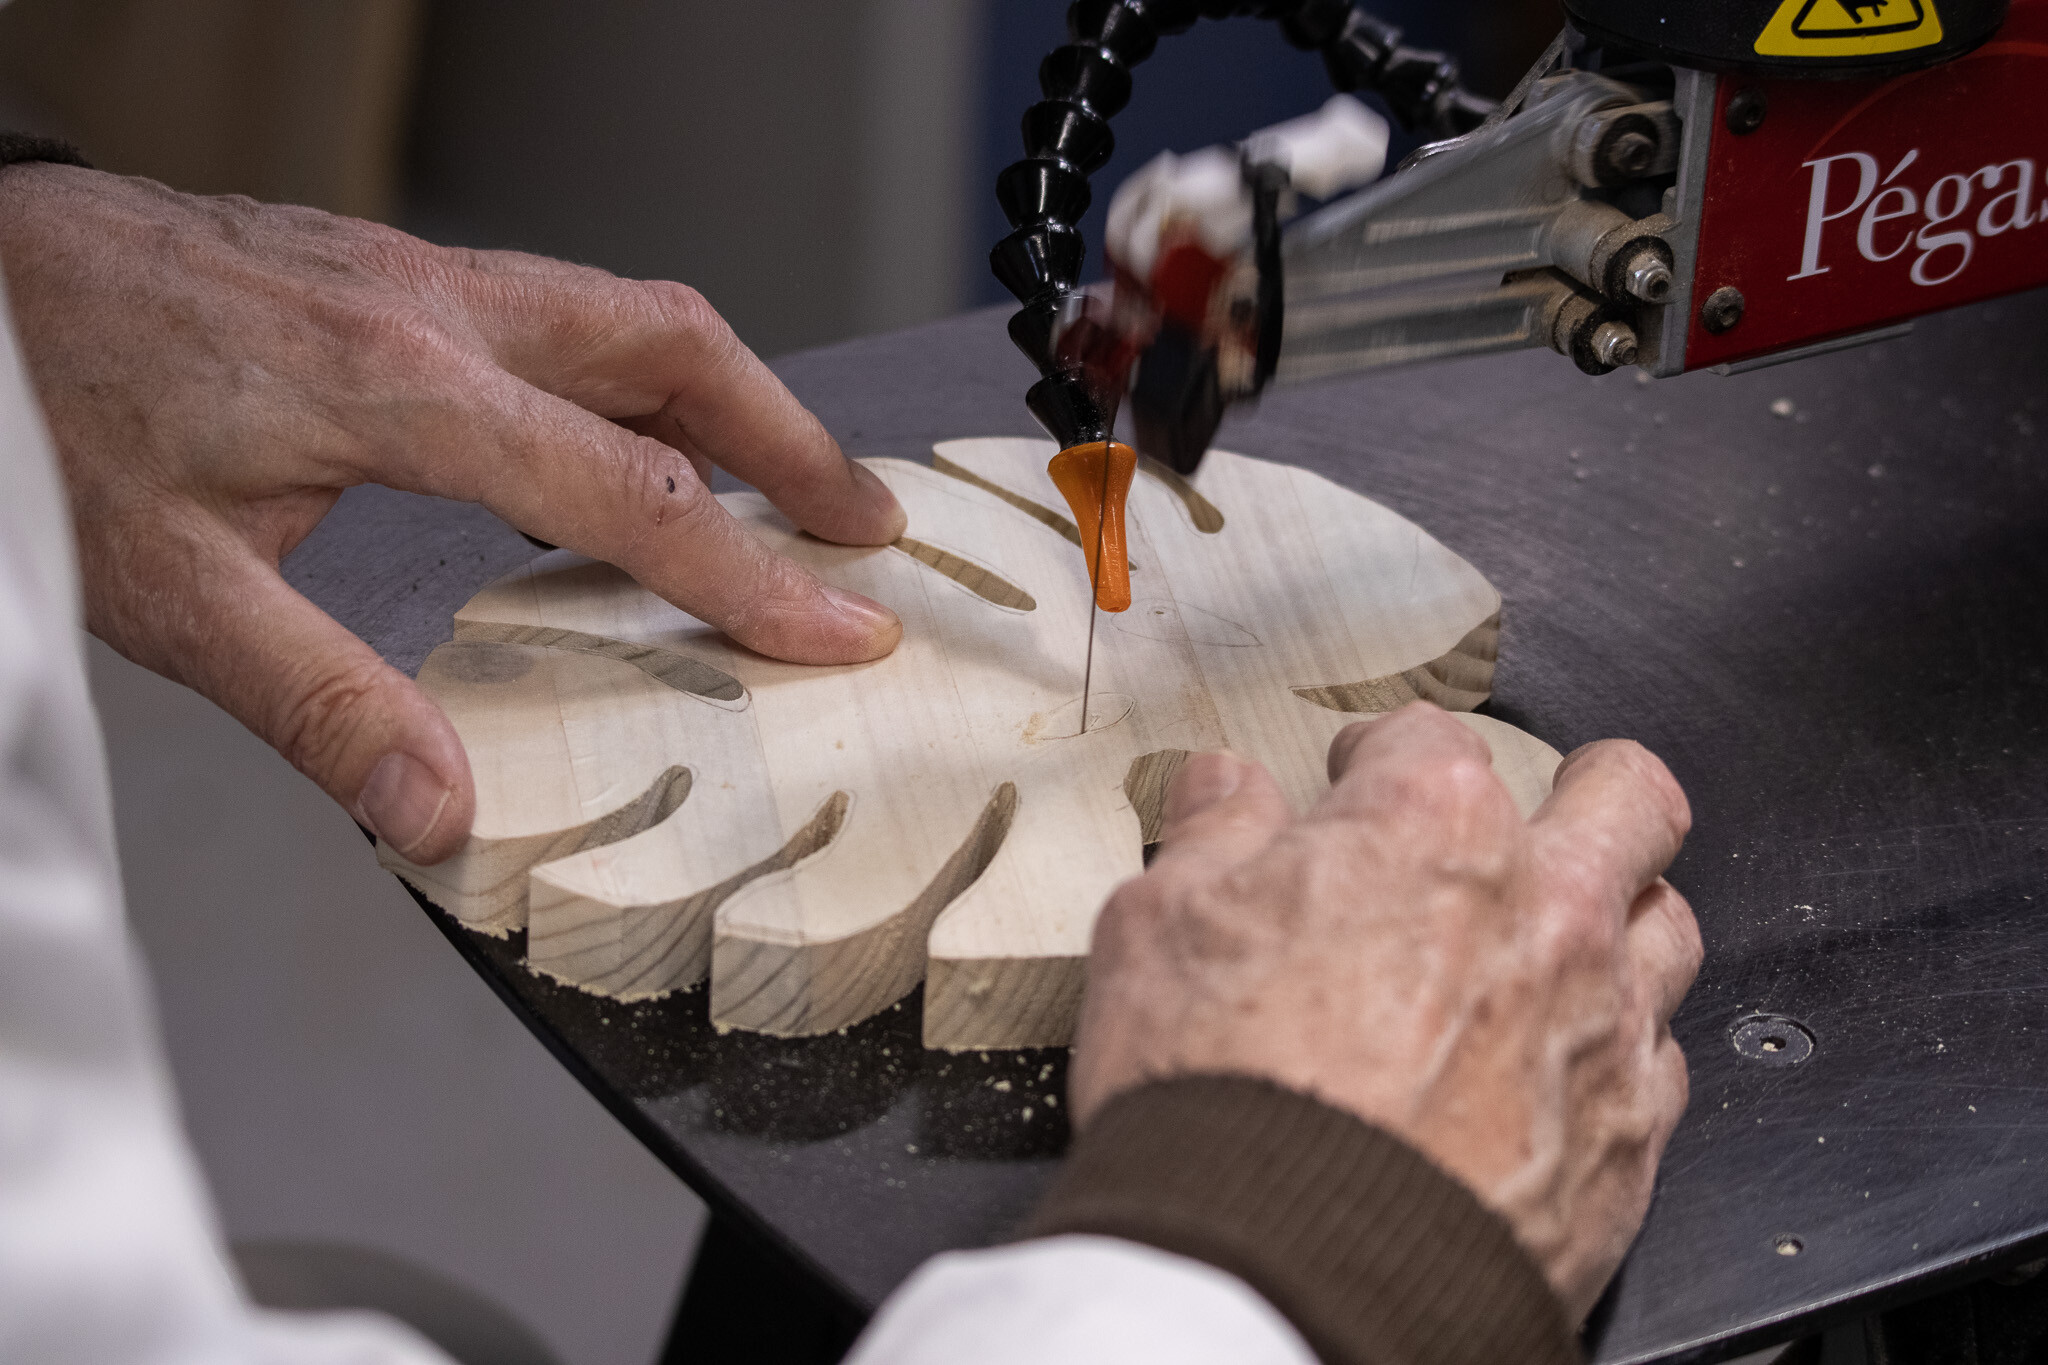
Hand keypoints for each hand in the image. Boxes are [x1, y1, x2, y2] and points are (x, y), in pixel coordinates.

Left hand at [0, 164, 905, 863]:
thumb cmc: (57, 407)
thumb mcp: (169, 584)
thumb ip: (317, 702)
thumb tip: (436, 814)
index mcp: (407, 389)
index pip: (634, 493)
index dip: (755, 578)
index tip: (845, 631)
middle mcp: (442, 311)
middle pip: (677, 351)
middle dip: (791, 443)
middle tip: (865, 528)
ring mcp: (425, 279)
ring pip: (633, 318)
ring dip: (732, 402)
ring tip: (791, 487)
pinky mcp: (397, 277)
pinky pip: (569, 317)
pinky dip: (645, 383)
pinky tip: (633, 447)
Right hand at [1070, 702, 1700, 1319]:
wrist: (1287, 1269)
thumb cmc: (1225, 1094)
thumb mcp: (1157, 927)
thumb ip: (1210, 837)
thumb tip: (1224, 791)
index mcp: (1431, 826)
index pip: (1430, 738)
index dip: (1381, 755)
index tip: (1356, 783)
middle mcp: (1543, 906)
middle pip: (1623, 797)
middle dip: (1584, 788)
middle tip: (1538, 812)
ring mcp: (1602, 1022)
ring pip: (1664, 924)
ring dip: (1616, 919)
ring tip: (1559, 944)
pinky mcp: (1629, 1139)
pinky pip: (1659, 1063)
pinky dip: (1613, 1053)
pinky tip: (1555, 1073)